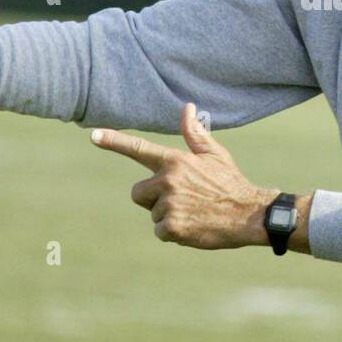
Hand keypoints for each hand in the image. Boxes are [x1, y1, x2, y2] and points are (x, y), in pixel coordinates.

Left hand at [90, 102, 276, 249]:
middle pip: (139, 192)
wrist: (249, 214)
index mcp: (176, 160)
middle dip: (155, 198)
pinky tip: (194, 226)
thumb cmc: (230, 182)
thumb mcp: (215, 154)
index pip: (139, 149)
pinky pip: (160, 231)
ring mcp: (169, 204)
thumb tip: (187, 108)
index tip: (93, 135)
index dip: (114, 141)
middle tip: (184, 200)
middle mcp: (168, 180)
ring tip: (194, 212)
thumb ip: (194, 134)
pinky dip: (174, 233)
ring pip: (153, 213)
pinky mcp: (172, 227)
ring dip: (169, 216)